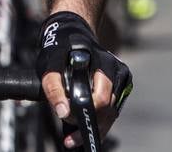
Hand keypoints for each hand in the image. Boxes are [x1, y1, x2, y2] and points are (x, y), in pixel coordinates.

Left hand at [36, 12, 131, 142]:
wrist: (70, 35)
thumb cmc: (59, 49)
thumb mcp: (50, 67)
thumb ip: (54, 89)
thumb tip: (62, 112)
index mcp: (103, 63)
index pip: (100, 99)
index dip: (85, 113)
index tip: (68, 120)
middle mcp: (117, 70)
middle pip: (108, 109)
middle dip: (89, 123)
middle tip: (70, 134)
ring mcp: (121, 78)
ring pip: (112, 113)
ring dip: (95, 125)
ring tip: (75, 135)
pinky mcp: (119, 85)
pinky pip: (111, 109)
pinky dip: (99, 119)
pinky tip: (85, 125)